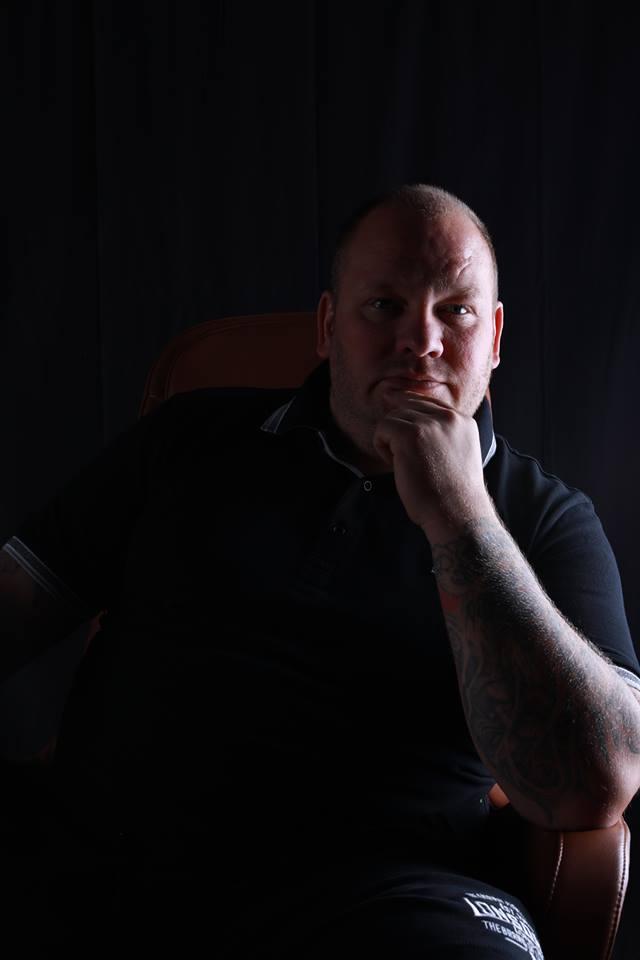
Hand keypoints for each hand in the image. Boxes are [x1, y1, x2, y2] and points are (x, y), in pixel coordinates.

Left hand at [371, 394, 491, 539]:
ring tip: (401, 463)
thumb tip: (413, 426)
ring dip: (390, 439)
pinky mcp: (409, 435)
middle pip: (409, 405)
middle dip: (399, 428)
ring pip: (394, 416)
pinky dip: (381, 446)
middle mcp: (449, 418)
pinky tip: (394, 464)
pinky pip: (383, 428)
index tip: (400, 429)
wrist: (457, 512)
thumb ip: (443, 436)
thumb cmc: (453, 495)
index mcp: (463, 422)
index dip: (410, 414)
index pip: (429, 403)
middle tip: (401, 455)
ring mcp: (429, 425)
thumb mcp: (458, 454)